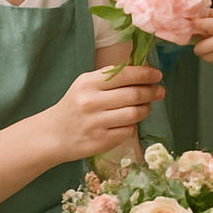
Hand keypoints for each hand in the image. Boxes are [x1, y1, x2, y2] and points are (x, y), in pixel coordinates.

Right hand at [42, 64, 162, 165]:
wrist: (52, 135)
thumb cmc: (74, 105)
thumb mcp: (86, 85)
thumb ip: (110, 78)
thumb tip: (143, 70)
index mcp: (88, 83)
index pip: (124, 75)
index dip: (145, 74)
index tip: (157, 75)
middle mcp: (91, 102)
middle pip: (133, 95)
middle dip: (151, 92)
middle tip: (159, 91)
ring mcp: (96, 124)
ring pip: (134, 114)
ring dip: (146, 109)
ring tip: (147, 106)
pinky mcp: (100, 142)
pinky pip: (128, 131)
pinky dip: (134, 125)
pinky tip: (130, 122)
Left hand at [192, 9, 212, 66]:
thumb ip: (209, 14)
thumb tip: (191, 17)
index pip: (200, 25)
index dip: (196, 25)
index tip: (197, 25)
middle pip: (198, 47)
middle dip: (198, 43)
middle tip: (203, 38)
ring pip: (203, 55)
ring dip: (204, 50)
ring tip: (212, 43)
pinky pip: (210, 60)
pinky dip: (211, 55)